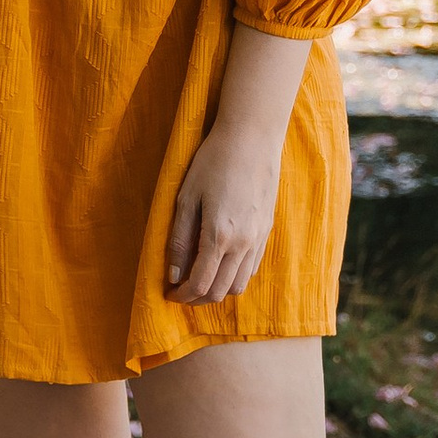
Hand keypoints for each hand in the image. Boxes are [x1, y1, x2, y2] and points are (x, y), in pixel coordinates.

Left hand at [163, 121, 284, 301]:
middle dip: (199, 298)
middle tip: (182, 291)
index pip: (201, 284)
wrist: (252, 139)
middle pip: (221, 291)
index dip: (182, 295)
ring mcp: (259, 238)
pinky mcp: (267, 231)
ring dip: (219, 289)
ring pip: (240, 284)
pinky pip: (252, 267)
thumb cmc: (213, 162)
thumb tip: (173, 274)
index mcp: (219, 236)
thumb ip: (180, 239)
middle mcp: (243, 243)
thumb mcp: (186, 198)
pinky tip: (221, 263)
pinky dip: (235, 275)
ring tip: (201, 278)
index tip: (170, 293)